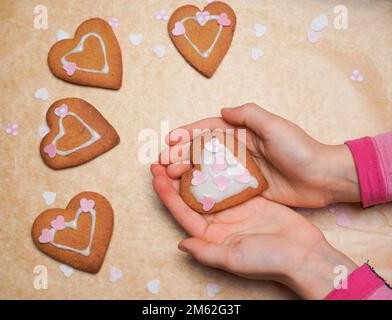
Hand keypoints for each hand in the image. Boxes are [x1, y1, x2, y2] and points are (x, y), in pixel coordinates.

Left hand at [151, 163, 356, 298]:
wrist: (304, 255)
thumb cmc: (269, 261)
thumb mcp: (234, 259)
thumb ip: (206, 252)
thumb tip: (180, 244)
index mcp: (211, 236)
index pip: (183, 212)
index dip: (167, 194)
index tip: (155, 176)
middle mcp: (220, 222)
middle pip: (192, 196)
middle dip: (176, 178)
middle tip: (163, 158)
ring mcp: (235, 209)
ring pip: (210, 186)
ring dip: (196, 170)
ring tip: (183, 152)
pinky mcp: (251, 198)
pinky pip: (231, 181)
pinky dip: (221, 168)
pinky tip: (211, 154)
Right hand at [164, 103, 359, 207]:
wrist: (322, 178)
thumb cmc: (300, 149)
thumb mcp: (275, 126)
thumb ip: (249, 115)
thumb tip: (223, 110)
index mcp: (244, 132)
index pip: (209, 130)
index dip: (188, 133)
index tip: (170, 140)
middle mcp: (239, 150)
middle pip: (203, 150)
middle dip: (181, 154)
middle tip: (163, 162)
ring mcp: (242, 170)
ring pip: (208, 169)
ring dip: (188, 172)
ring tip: (170, 177)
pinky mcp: (247, 188)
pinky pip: (221, 187)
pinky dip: (205, 189)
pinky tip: (190, 192)